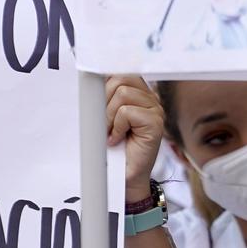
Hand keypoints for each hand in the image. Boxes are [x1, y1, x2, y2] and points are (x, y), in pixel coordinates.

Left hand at [105, 77, 165, 204]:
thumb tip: (90, 78)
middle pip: (120, 78)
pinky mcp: (156, 122)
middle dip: (104, 100)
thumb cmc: (114, 148)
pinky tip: (118, 139)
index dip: (106, 76)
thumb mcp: (104, 118)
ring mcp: (155, 110)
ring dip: (109, 116)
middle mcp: (149, 99)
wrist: (124, 176)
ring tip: (111, 132)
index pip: (121, 71)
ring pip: (122, 94)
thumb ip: (103, 98)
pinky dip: (117, 127)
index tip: (94, 81)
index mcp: (138, 94)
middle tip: (104, 122)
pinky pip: (127, 112)